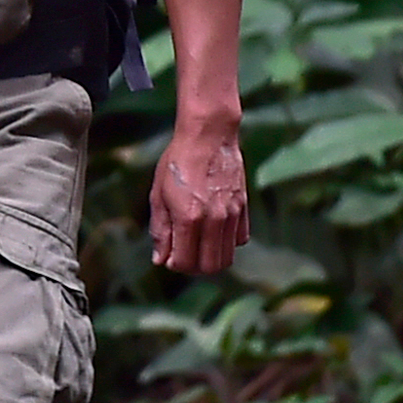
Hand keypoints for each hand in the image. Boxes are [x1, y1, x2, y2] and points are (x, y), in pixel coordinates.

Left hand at [148, 117, 247, 274]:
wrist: (208, 136)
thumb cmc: (177, 163)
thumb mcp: (159, 195)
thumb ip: (160, 230)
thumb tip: (160, 259)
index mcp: (188, 217)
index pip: (185, 262)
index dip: (174, 264)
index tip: (169, 256)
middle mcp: (213, 220)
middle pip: (210, 267)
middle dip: (194, 267)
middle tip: (183, 255)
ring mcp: (231, 214)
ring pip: (227, 257)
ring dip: (211, 259)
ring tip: (197, 246)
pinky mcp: (243, 207)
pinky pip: (240, 239)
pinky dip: (227, 243)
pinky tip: (213, 231)